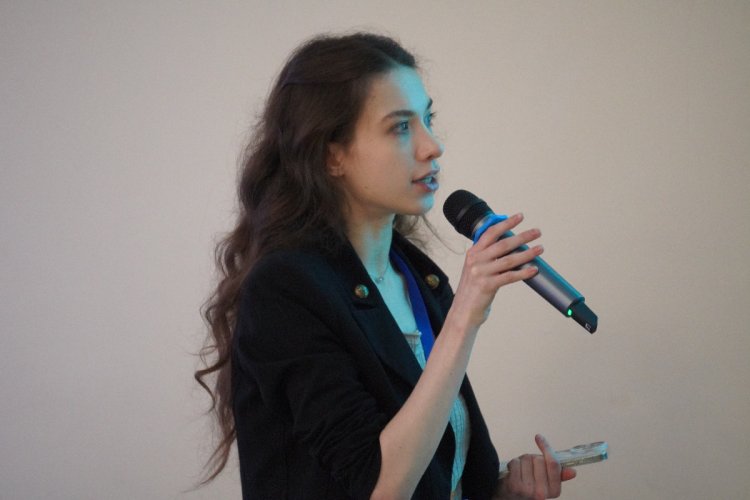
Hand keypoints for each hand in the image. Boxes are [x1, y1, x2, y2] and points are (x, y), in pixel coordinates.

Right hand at [451, 213, 542, 327]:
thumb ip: (487, 257)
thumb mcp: (475, 269)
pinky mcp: (487, 286)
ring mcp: (481, 273)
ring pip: (509, 259)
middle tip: (537, 232)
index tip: (519, 217)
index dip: (506, 223)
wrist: (463, 312)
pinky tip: (533, 269)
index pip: (490, 232)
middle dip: (523, 236)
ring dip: (527, 253)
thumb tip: (510, 247)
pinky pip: (510, 276)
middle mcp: (475, 260)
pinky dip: (524, 273)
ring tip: (540, 249)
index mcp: (472, 253)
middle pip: (503, 244)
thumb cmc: (472, 291)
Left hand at [493, 434, 576, 499]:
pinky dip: (513, 463)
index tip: (539, 438)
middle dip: (532, 459)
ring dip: (522, 461)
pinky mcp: (514, 486)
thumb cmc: (529, 486)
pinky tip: (512, 471)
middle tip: (528, 467)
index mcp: (554, 491)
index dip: (546, 448)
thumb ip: (558, 475)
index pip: (553, 463)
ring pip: (526, 459)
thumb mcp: (546, 482)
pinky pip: (515, 463)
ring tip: (520, 471)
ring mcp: (528, 490)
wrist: (510, 497)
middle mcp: (542, 493)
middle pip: (539, 460)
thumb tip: (573, 472)